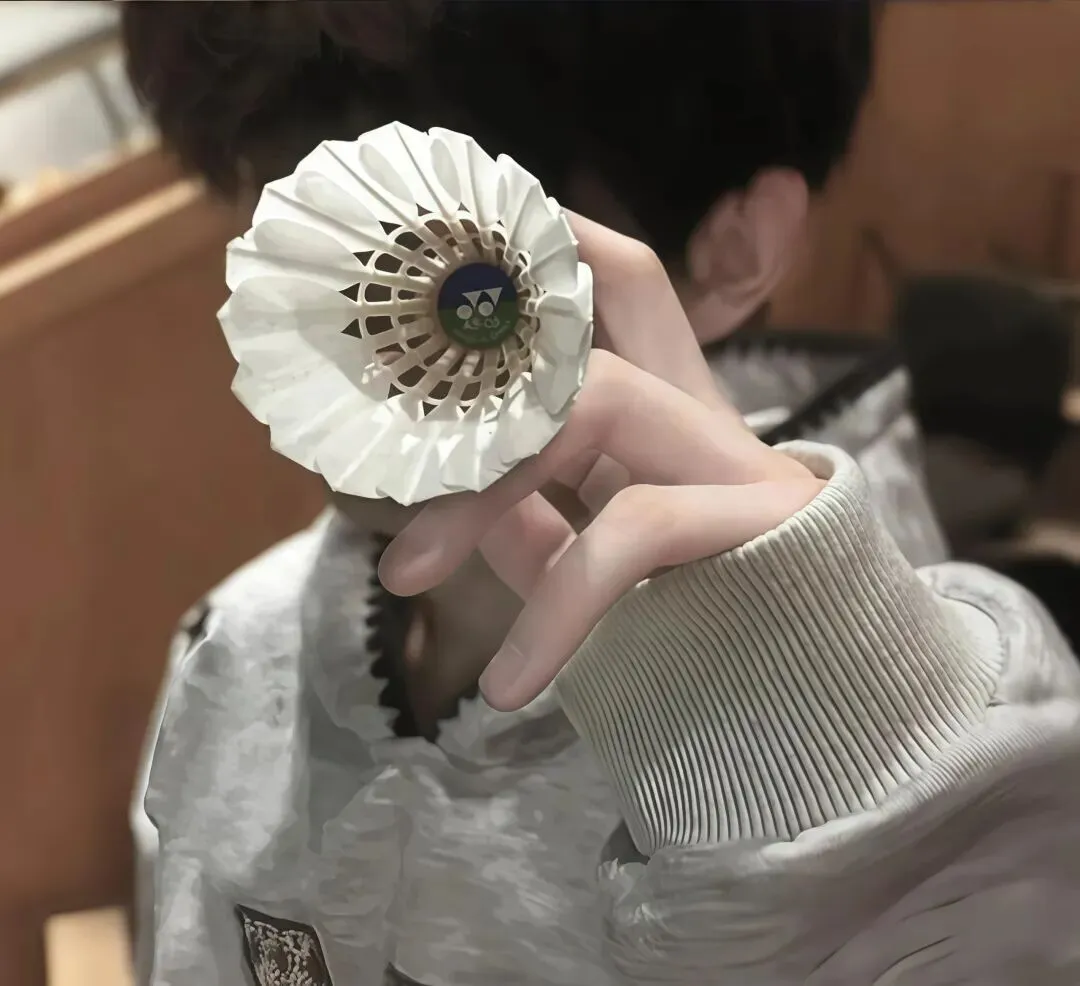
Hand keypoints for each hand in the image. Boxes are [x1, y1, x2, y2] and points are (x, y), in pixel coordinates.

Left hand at [379, 217, 823, 710]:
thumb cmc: (711, 631)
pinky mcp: (763, 518)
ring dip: (482, 491)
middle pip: (602, 311)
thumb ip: (534, 527)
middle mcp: (702, 414)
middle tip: (376, 419)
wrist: (833, 704)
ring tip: (405, 575)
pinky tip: (510, 684)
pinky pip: (629, 533)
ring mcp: (738, 457)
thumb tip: (457, 502)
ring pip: (595, 406)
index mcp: (665, 415)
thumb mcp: (592, 570)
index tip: (470, 231)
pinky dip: (554, 609)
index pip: (622, 287)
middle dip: (482, 349)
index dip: (559, 241)